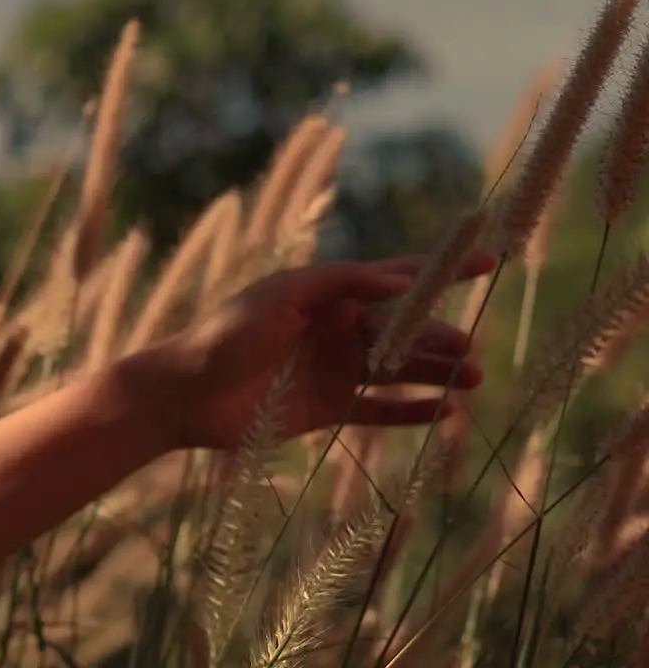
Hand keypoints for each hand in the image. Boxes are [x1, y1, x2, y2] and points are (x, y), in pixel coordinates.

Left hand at [140, 251, 497, 450]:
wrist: (185, 394)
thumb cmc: (226, 334)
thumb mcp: (281, 295)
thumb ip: (339, 283)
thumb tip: (396, 280)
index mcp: (327, 295)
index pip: (395, 278)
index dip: (441, 271)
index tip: (489, 260)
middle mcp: (336, 329)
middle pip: (403, 329)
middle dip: (440, 336)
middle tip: (471, 350)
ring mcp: (333, 370)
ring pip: (398, 369)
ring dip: (435, 372)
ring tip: (472, 379)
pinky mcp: (326, 410)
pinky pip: (378, 409)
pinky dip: (411, 411)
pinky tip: (445, 413)